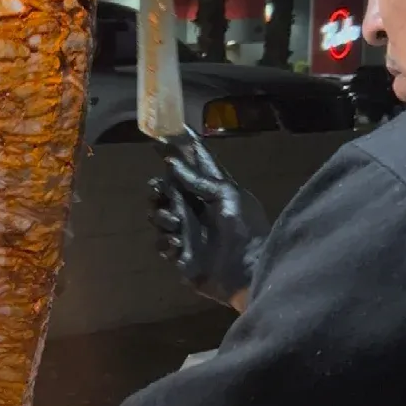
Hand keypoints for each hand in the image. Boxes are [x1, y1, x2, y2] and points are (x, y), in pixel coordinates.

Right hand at [148, 133, 269, 308]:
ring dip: (162, 217)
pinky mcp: (181, 252)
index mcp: (212, 189)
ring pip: (159, 215)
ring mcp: (187, 230)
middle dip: (158, 189)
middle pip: (166, 189)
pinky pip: (161, 242)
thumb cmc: (244, 229)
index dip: (180, 146)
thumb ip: (199, 180)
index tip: (161, 134)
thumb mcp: (228, 197)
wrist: (248, 272)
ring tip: (176, 224)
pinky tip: (178, 244)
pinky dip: (165, 241)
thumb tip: (172, 162)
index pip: (195, 161)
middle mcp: (197, 206)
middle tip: (159, 192)